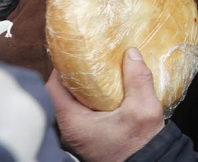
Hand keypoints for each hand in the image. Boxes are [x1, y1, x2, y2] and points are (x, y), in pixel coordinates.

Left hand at [46, 48, 165, 161]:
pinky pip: (80, 113)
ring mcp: (77, 135)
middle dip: (74, 76)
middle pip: (60, 95)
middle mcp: (69, 131)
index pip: (53, 88)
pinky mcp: (87, 137)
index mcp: (73, 123)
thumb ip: (138, 80)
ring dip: (82, 88)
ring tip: (98, 72)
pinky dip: (89, 100)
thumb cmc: (139, 144)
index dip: (62, 67)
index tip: (77, 54)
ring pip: (70, 104)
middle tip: (89, 59)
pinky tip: (105, 91)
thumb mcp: (144, 109)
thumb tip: (131, 53)